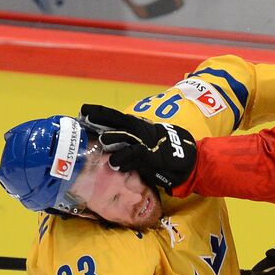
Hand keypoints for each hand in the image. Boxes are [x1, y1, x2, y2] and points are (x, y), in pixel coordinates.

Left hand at [79, 104, 196, 191]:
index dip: (101, 113)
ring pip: (127, 136)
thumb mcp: (144, 150)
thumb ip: (129, 150)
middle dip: (101, 117)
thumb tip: (112, 155)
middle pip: (118, 120)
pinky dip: (126, 158)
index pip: (117, 117)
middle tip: (84, 114)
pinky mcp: (153, 157)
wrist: (190, 162)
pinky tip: (115, 164)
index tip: (84, 111)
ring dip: (113, 137)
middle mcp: (141, 132)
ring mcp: (147, 143)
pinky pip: (137, 155)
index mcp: (139, 127)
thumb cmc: (166, 157)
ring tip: (101, 140)